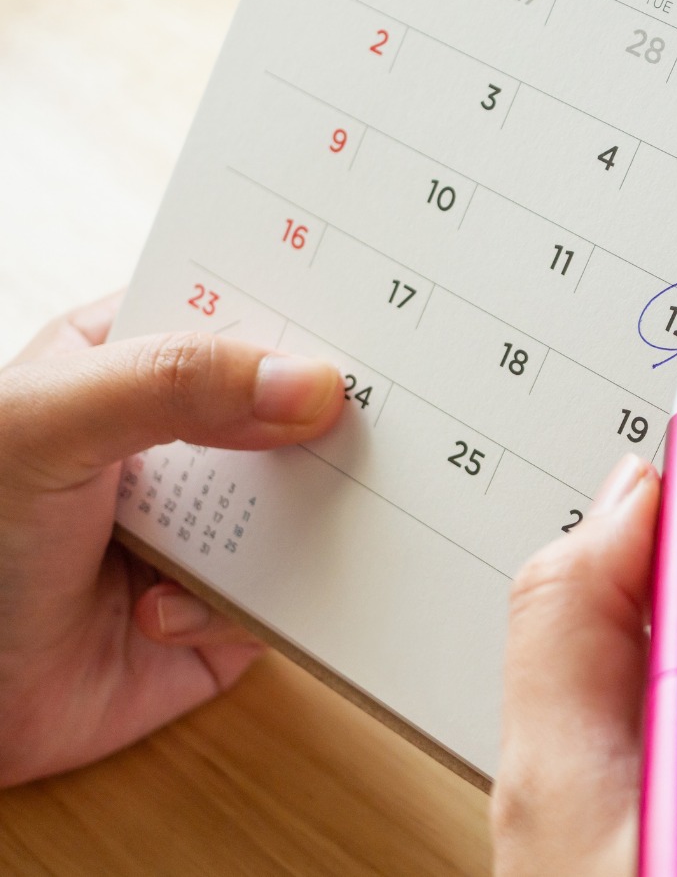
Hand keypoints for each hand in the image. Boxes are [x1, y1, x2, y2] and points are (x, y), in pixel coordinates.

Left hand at [0, 294, 343, 786]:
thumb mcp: (49, 428)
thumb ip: (172, 385)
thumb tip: (312, 384)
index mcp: (127, 369)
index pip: (232, 317)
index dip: (299, 312)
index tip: (368, 317)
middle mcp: (175, 446)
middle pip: (288, 412)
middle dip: (325, 421)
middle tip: (377, 418)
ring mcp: (205, 529)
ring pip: (304, 505)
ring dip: (297, 522)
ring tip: (244, 535)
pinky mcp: (226, 610)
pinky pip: (285, 596)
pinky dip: (241, 608)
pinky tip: (158, 615)